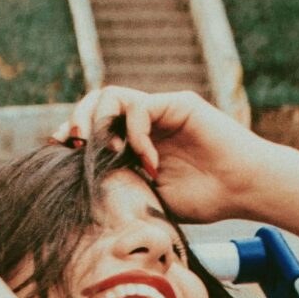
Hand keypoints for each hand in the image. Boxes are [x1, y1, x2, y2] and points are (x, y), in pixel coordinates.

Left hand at [51, 85, 264, 223]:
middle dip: (77, 119)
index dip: (72, 134)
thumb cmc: (204, 201)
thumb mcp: (149, 195)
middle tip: (70, 143)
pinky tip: (150, 163)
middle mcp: (145, 122)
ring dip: (101, 122)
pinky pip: (141, 108)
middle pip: (97, 104)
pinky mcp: (177, 103)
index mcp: (134, 144)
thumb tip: (82, 183)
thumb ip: (120, 182)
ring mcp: (161, 111)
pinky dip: (137, 135)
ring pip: (113, 97)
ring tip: (109, 152)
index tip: (56, 150)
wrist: (243, 191)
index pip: (93, 128)